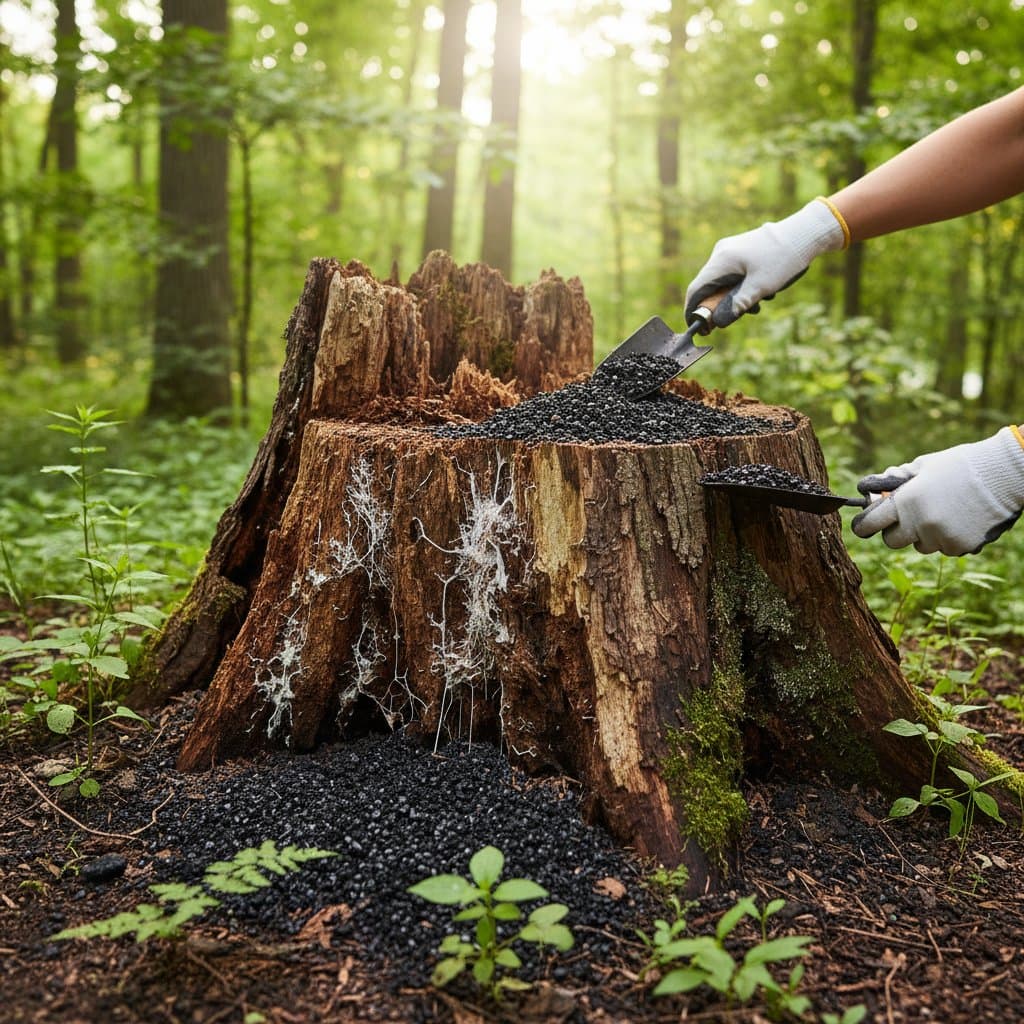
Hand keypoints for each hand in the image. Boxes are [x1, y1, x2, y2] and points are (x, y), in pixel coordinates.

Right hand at [684, 199, 846, 327]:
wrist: (805, 233)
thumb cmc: (783, 259)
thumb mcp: (760, 287)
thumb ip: (737, 305)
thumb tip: (718, 323)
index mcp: (722, 260)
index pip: (696, 289)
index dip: (693, 311)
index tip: (700, 329)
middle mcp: (721, 253)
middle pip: (708, 287)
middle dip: (720, 306)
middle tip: (737, 317)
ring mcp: (731, 250)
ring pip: (722, 282)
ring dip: (735, 298)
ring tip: (758, 303)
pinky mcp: (741, 251)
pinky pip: (733, 274)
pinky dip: (742, 287)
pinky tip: (762, 291)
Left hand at [850, 427, 1023, 554]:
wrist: (1004, 474)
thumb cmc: (959, 466)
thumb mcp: (922, 466)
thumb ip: (894, 481)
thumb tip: (868, 489)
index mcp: (906, 502)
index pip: (869, 525)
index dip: (863, 525)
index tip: (863, 525)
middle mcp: (921, 524)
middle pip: (891, 541)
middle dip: (895, 531)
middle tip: (907, 517)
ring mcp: (942, 539)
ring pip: (920, 546)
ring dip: (924, 534)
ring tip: (943, 511)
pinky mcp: (961, 548)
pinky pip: (944, 548)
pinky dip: (947, 538)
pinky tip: (961, 519)